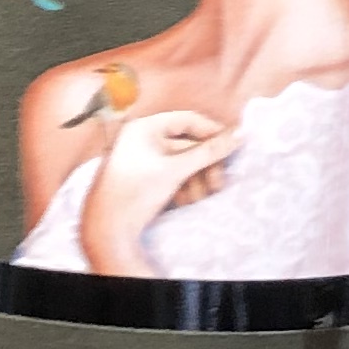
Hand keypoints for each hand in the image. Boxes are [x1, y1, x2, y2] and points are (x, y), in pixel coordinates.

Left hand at [82, 106, 233, 272]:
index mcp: (144, 127)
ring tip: (200, 197)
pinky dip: (183, 186)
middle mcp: (142, 139)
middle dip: (205, 166)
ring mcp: (143, 159)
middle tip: (218, 184)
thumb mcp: (177, 169)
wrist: (108, 229)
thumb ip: (209, 151)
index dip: (212, 132)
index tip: (232, 147)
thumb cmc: (137, 192)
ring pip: (182, 163)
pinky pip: (173, 175)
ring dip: (196, 180)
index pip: (188, 120)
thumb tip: (240, 133)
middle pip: (188, 144)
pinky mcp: (145, 178)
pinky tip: (185, 201)